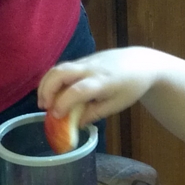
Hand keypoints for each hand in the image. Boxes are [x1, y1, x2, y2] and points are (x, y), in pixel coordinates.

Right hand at [37, 48, 158, 125]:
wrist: (140, 62)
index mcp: (102, 82)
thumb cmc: (130, 87)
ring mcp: (85, 61)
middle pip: (61, 72)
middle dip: (47, 89)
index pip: (77, 90)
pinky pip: (62, 68)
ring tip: (44, 102)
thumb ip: (94, 113)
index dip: (63, 103)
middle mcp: (90, 69)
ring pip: (58, 68)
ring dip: (46, 84)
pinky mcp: (82, 59)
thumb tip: (75, 124)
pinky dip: (53, 80)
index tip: (55, 116)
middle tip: (43, 107)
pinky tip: (52, 93)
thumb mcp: (116, 105)